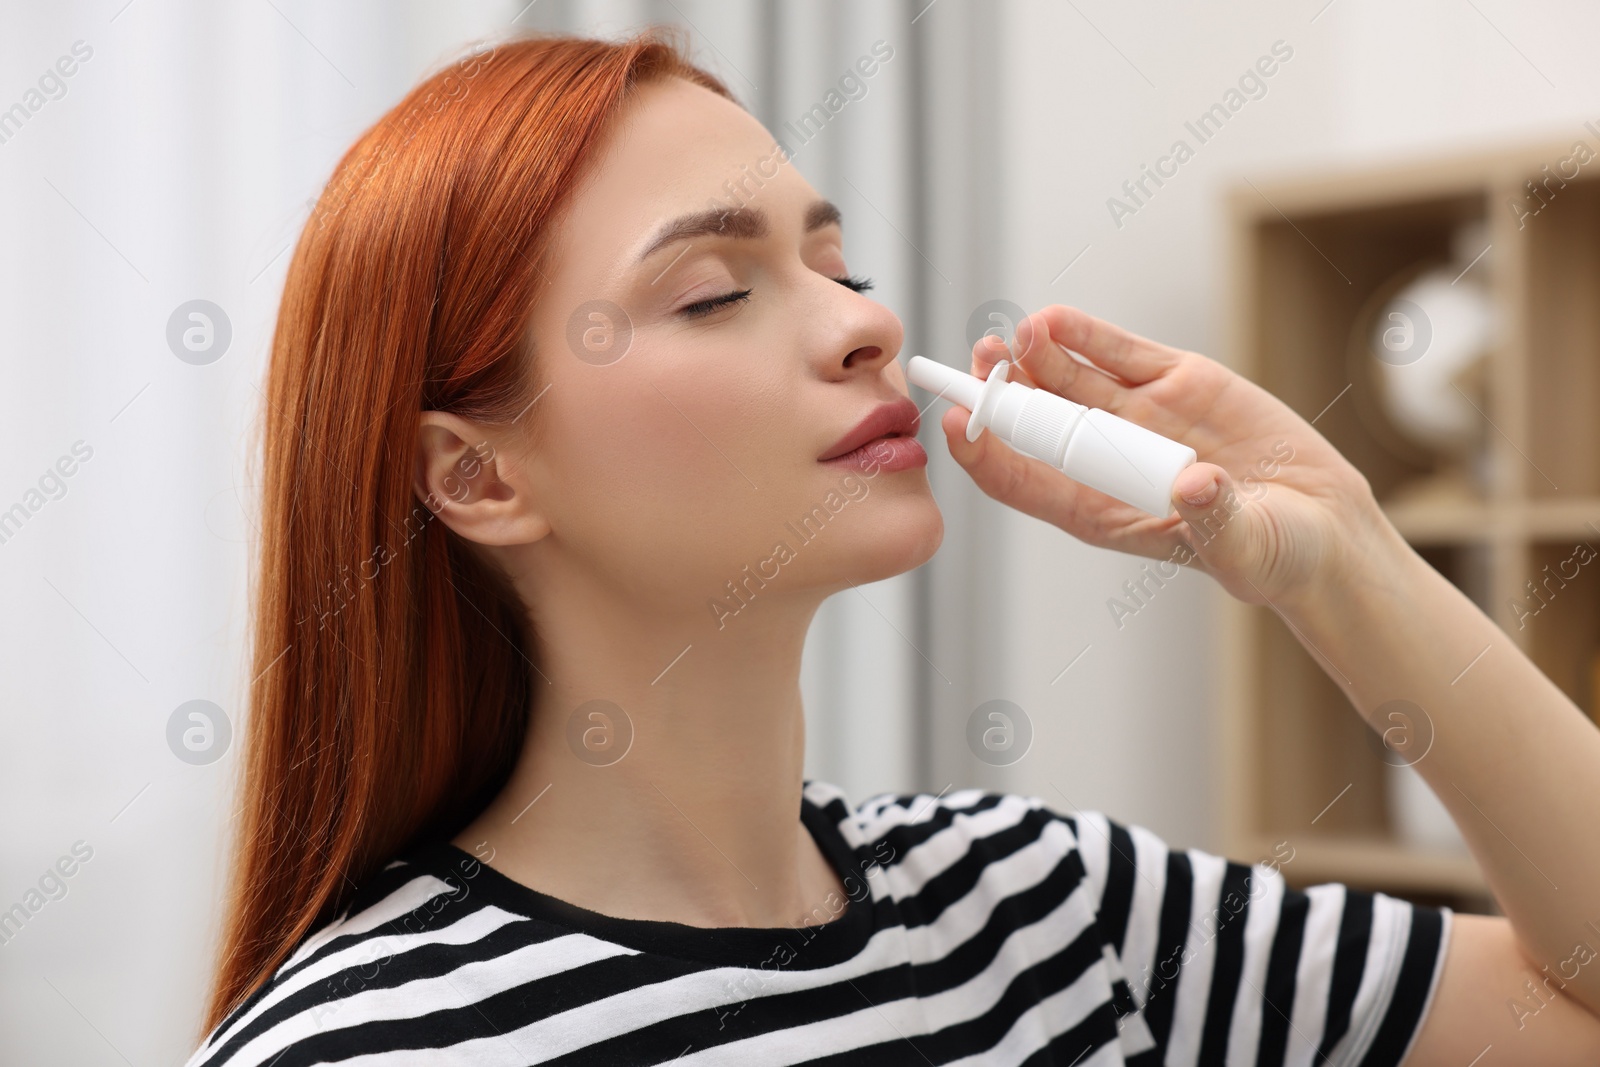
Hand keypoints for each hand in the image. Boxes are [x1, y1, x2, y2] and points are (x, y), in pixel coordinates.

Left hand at [937, 304, 1395, 610]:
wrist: (1324, 527)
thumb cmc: (1274, 555)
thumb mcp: (1247, 549)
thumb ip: (1218, 520)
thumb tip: (1195, 484)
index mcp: (1103, 510)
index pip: (1024, 481)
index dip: (985, 453)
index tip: (956, 424)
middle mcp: (1109, 460)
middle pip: (1035, 421)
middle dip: (1002, 393)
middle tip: (979, 363)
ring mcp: (1141, 417)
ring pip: (1069, 380)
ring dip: (1036, 357)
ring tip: (1013, 336)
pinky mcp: (1178, 383)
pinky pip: (1120, 353)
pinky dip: (1086, 336)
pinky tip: (1052, 320)